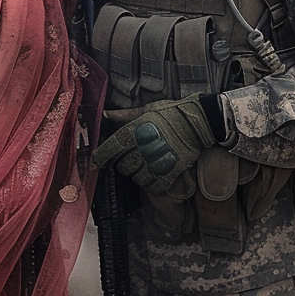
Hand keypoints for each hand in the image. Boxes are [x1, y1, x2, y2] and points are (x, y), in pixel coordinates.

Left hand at [93, 95, 216, 194]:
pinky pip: (153, 186)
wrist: (198, 122)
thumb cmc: (171, 113)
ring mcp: (156, 162)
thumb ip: (125, 115)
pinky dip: (151, 184)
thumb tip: (106, 114)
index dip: (100, 157)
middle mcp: (142, 148)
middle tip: (130, 159)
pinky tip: (153, 177)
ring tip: (143, 167)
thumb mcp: (147, 109)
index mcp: (135, 132)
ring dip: (137, 175)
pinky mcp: (169, 172)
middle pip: (123, 166)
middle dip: (123, 165)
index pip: (110, 149)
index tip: (96, 161)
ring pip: (137, 178)